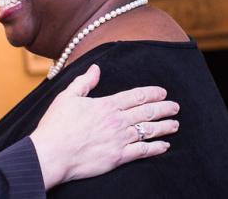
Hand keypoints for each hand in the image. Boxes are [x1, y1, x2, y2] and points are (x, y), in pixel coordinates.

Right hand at [30, 64, 178, 189]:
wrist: (52, 153)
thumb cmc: (56, 125)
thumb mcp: (67, 97)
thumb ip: (84, 82)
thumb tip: (96, 68)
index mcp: (106, 105)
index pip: (136, 95)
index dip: (152, 93)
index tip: (162, 92)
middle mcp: (117, 121)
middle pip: (147, 112)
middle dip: (164, 108)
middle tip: (175, 106)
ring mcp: (120, 139)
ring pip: (149, 130)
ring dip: (165, 126)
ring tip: (175, 124)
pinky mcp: (119, 157)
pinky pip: (143, 151)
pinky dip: (157, 148)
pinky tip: (165, 145)